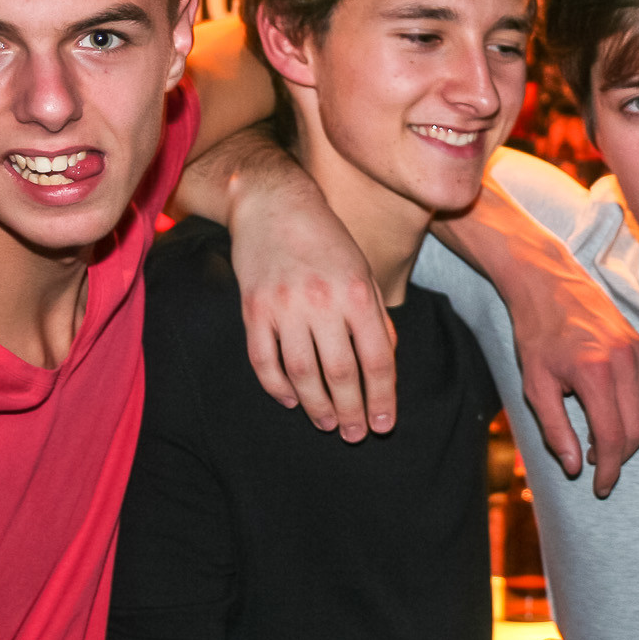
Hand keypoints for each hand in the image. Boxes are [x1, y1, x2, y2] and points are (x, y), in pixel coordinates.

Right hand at [229, 167, 397, 442]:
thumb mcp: (365, 271)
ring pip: (301, 373)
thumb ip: (378, 318)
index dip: (383, 398)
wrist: (274, 204)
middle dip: (352, 411)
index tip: (385, 424)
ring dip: (316, 406)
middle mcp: (322, 303)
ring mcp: (284, 307)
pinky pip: (263, 360)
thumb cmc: (328, 240)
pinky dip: (276, 387)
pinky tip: (291, 401)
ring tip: (329, 424)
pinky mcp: (253, 309)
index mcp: (358, 294)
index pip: (377, 360)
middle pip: (340, 374)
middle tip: (356, 435)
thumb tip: (385, 363)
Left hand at [505, 242, 638, 498]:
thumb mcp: (535, 386)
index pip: (612, 437)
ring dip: (628, 435)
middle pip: (637, 430)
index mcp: (595, 373)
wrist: (549, 285)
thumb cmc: (537, 335)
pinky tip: (610, 413)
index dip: (608, 469)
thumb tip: (575, 468)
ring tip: (595, 436)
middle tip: (592, 462)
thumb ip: (555, 430)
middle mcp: (624, 362)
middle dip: (619, 456)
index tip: (599, 487)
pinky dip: (638, 413)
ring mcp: (638, 353)